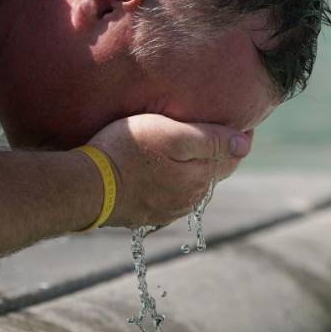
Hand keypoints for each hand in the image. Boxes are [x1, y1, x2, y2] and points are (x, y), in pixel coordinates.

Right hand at [87, 114, 251, 227]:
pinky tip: (162, 168)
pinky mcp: (146, 214)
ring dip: (194, 166)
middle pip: (213, 171)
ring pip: (191, 184)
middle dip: (217, 151)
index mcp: (200, 178)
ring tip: (185, 144)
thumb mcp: (171, 135)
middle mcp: (189, 199)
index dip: (238, 136)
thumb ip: (210, 139)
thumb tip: (245, 144)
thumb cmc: (126, 151)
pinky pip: (169, 195)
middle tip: (212, 125)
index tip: (239, 117)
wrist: (85, 186)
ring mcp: (167, 210)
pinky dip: (173, 180)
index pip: (233, 157)